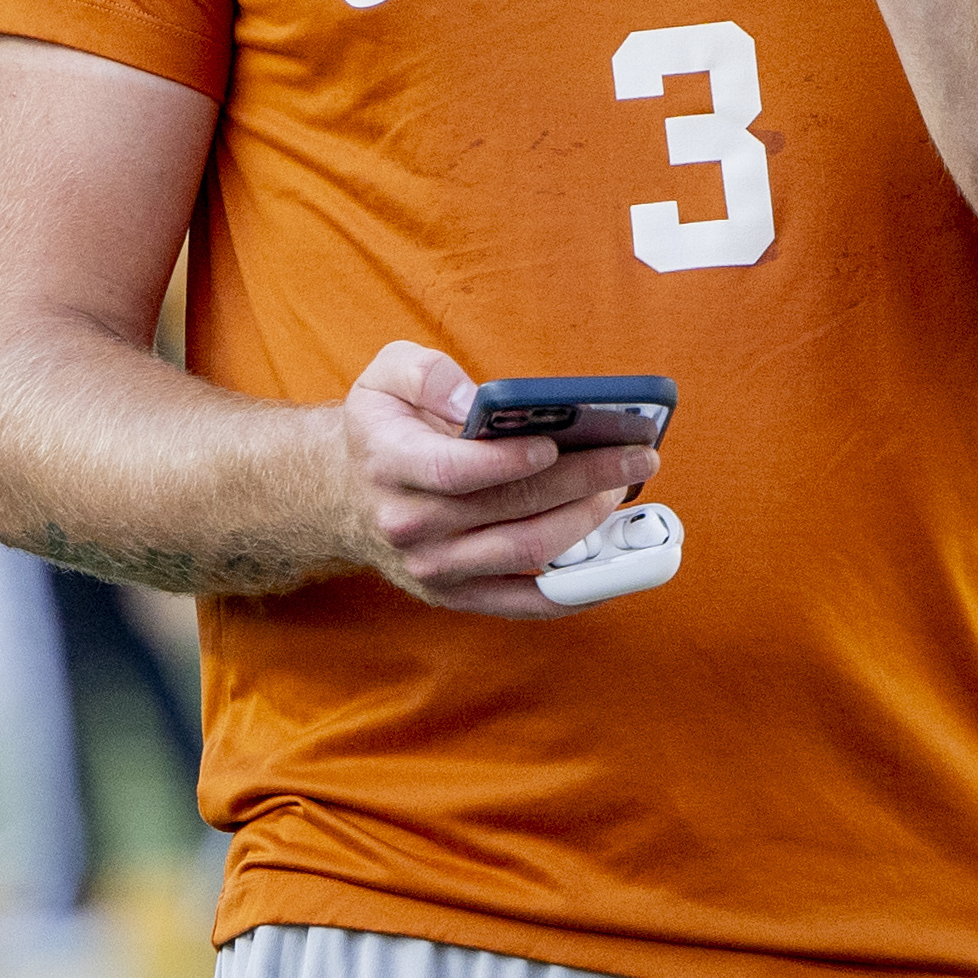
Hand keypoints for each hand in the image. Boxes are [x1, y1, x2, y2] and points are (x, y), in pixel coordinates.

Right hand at [338, 340, 657, 618]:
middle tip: (634, 455)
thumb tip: (478, 402)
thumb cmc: (383, 428)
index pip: (455, 471)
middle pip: (509, 510)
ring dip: (586, 523)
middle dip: (581, 481)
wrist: (343, 494)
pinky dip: (576, 590)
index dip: (509, 461)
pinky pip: (525, 603)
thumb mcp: (385, 376)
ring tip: (624, 487)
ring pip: (524, 553)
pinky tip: (614, 561)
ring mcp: (434, 568)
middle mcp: (410, 524)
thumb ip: (426, 374)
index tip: (556, 442)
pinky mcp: (457, 596)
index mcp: (391, 463)